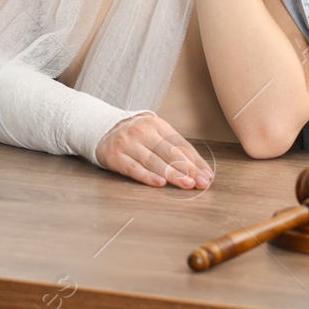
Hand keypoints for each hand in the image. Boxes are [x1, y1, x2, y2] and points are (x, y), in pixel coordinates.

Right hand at [94, 113, 212, 189]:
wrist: (101, 128)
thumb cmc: (136, 136)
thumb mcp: (155, 134)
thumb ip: (175, 149)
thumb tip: (201, 171)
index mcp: (156, 124)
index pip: (180, 144)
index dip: (195, 161)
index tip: (207, 176)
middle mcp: (142, 131)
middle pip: (168, 152)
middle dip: (186, 168)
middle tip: (199, 182)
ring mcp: (127, 143)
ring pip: (152, 160)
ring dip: (171, 174)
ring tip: (185, 184)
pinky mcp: (114, 156)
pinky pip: (133, 168)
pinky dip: (147, 176)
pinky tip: (159, 183)